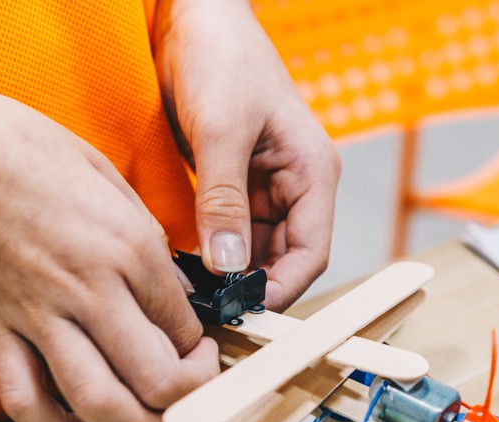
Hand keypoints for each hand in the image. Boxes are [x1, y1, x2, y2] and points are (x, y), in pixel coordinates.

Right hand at [0, 68, 219, 421]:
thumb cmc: (18, 147)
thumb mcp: (107, 174)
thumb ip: (146, 235)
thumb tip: (172, 287)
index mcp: (128, 246)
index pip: (185, 326)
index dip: (202, 349)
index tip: (200, 348)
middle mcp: (90, 289)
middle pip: (158, 379)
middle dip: (189, 401)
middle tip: (193, 392)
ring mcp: (38, 316)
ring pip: (99, 402)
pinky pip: (26, 402)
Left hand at [153, 0, 340, 310]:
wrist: (195, 15)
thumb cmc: (222, 54)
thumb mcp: (222, 127)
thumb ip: (225, 199)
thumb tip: (228, 265)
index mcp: (313, 173)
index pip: (312, 253)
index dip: (282, 290)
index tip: (243, 314)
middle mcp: (295, 186)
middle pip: (285, 259)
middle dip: (251, 288)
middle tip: (208, 313)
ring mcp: (265, 186)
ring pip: (256, 251)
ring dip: (230, 274)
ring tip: (192, 296)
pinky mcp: (236, 184)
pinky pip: (231, 232)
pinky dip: (212, 253)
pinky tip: (185, 267)